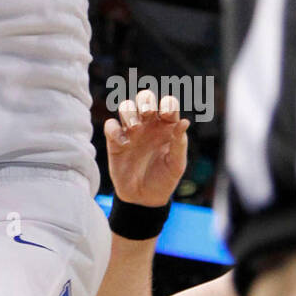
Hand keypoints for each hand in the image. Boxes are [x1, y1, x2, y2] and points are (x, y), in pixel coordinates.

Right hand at [104, 88, 188, 207]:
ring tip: (134, 129)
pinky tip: (123, 144)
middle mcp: (148, 124)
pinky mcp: (115, 140)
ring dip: (129, 112)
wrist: (144, 198)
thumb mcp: (176, 164)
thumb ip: (179, 143)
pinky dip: (114, 130)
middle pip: (144, 97)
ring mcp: (131, 131)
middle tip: (147, 114)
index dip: (168, 103)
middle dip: (145, 100)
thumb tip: (185, 122)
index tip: (167, 115)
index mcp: (167, 126)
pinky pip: (110, 125)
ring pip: (126, 106)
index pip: (168, 103)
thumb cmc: (164, 179)